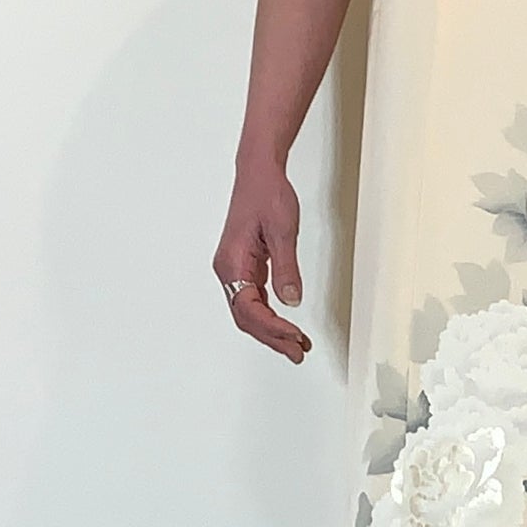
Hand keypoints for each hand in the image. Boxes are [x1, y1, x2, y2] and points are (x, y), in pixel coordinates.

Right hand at [214, 166, 311, 363]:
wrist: (258, 173)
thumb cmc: (267, 195)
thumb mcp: (282, 231)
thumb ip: (286, 269)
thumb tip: (291, 302)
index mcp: (232, 263)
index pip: (249, 309)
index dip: (272, 328)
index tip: (295, 337)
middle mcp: (228, 270)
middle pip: (246, 317)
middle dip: (272, 338)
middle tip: (298, 353)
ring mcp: (235, 270)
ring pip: (250, 312)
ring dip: (272, 331)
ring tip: (296, 345)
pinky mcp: (245, 267)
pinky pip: (254, 300)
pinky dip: (271, 316)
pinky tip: (287, 325)